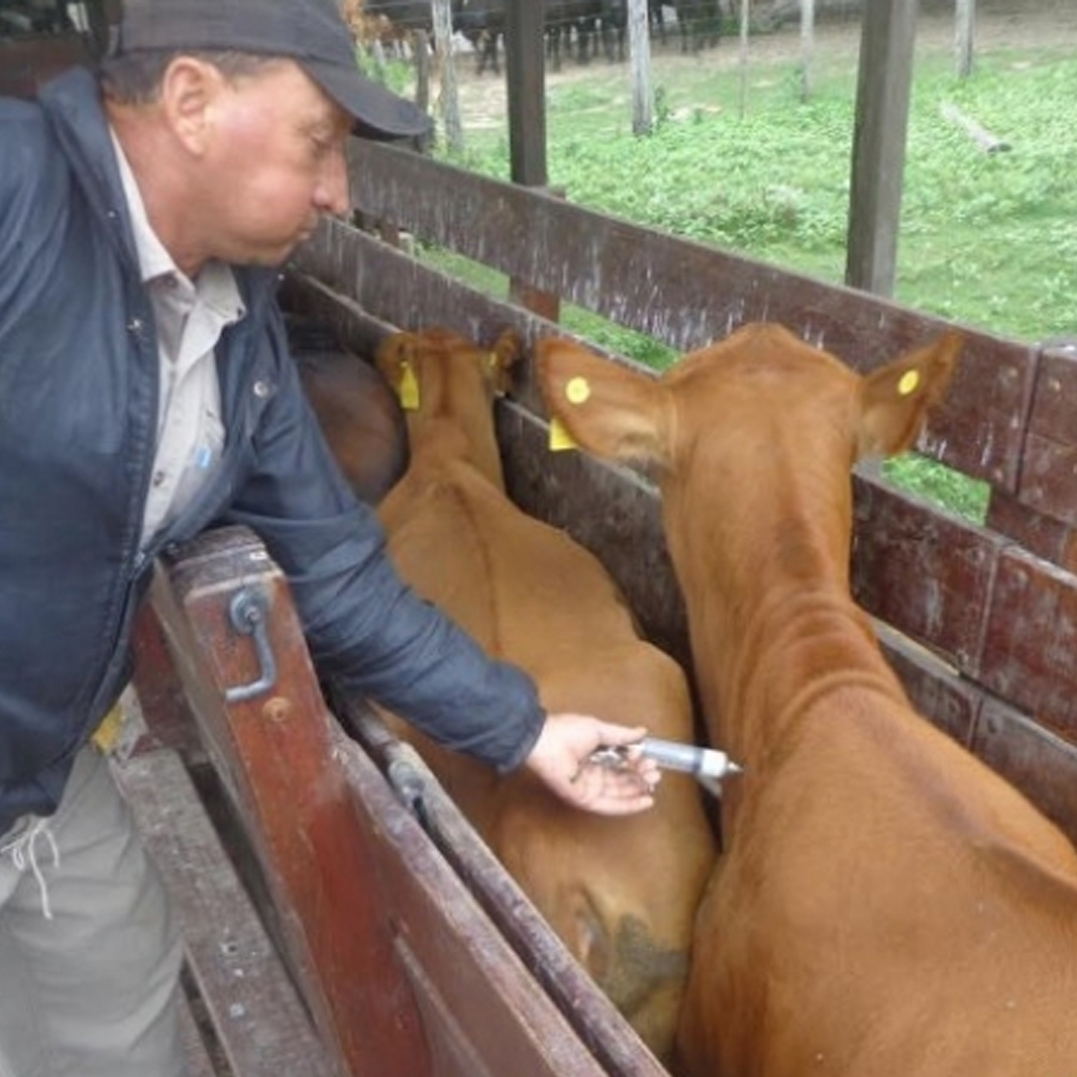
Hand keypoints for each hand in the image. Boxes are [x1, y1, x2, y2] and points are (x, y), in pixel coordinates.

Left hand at [524, 714, 659, 814]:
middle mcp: (591, 772)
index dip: (636, 763)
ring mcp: (588, 787)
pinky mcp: (584, 799)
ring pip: (618, 793)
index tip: (650, 759)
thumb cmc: (565, 731)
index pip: (621, 763)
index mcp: (593, 755)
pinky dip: (628, 805)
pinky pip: (609, 805)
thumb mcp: (599, 730)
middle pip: (622, 780)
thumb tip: (642, 733)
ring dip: (638, 790)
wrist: (544, 741)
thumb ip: (622, 735)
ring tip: (653, 784)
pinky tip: (644, 801)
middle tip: (655, 773)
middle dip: (640, 777)